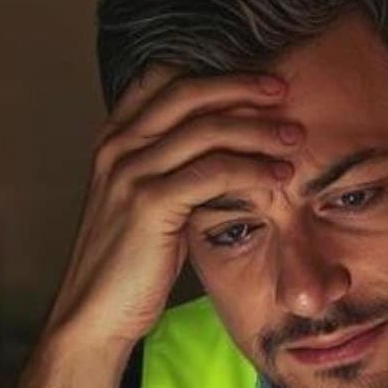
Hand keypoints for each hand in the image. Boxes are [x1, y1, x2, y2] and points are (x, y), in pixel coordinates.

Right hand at [45, 67, 302, 353]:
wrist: (94, 312)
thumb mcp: (144, 202)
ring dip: (257, 130)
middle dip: (241, 87)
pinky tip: (278, 175)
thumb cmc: (129, 263)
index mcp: (113, 139)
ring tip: (294, 138)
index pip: (163, 79)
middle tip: (283, 92)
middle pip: (187, 93)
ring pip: (205, 130)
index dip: (213, 75)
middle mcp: (117, 146)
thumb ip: (169, 168)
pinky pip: (212, 173)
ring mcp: (129, 172)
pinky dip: (251, 169)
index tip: (257, 83)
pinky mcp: (148, 204)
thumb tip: (220, 147)